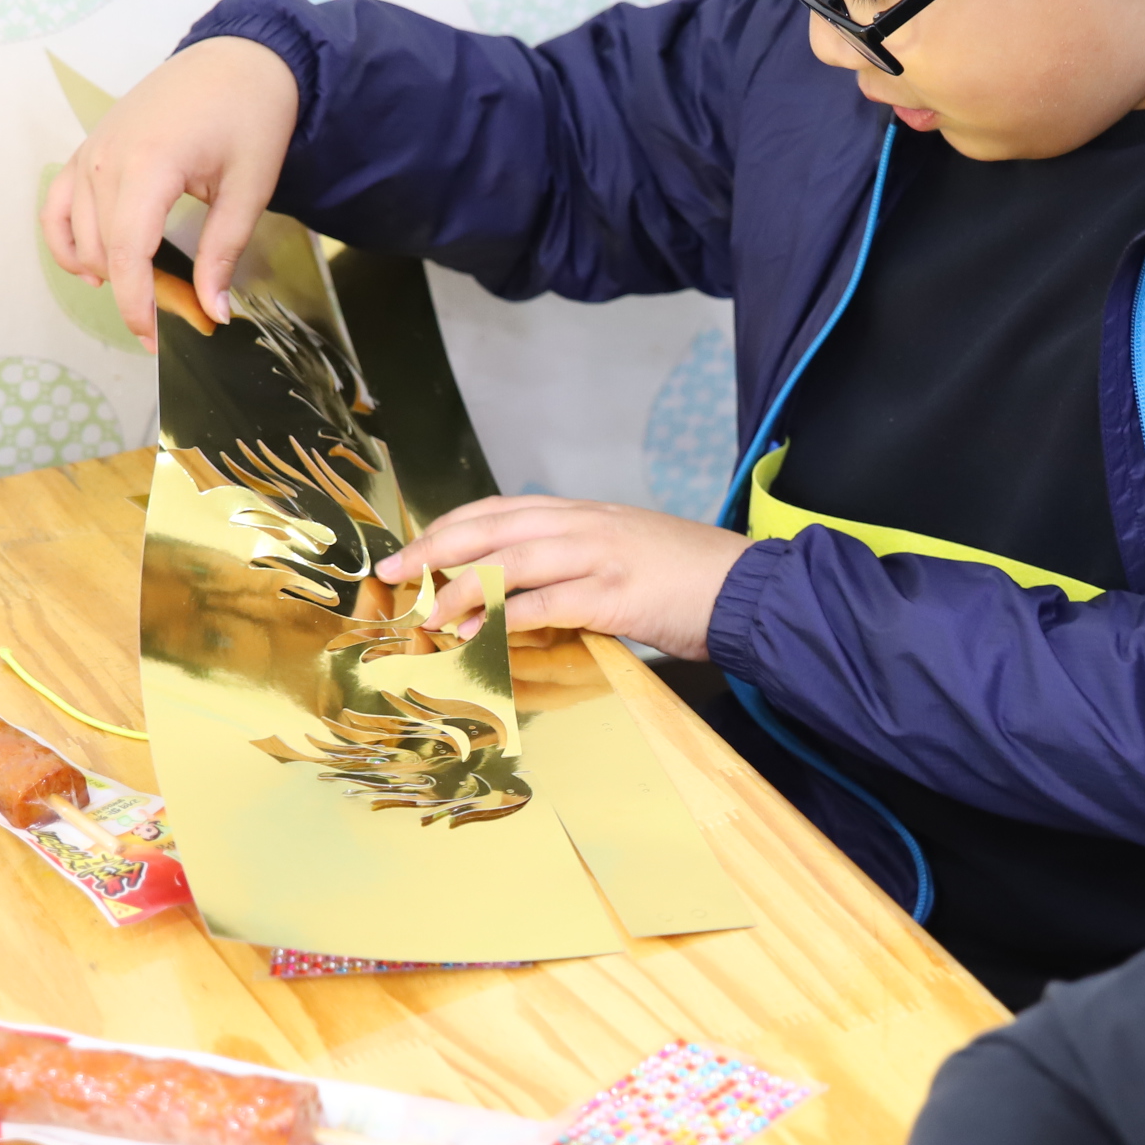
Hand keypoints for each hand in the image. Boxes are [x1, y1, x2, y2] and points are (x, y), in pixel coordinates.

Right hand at [42, 36, 301, 352]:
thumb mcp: (249, 189)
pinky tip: (90, 268)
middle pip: (100, 249)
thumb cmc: (251, 116)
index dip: (136, 305)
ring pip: (76, 233)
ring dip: (103, 271)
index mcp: (149, 165)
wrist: (239, 58)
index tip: (152, 342)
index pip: (125, 254)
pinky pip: (58, 203)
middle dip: (131, 292)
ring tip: (143, 294)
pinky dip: (65, 240)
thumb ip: (223, 252)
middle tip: (173, 315)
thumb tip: (214, 311)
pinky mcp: (89, 146)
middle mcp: (107, 157)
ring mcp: (92, 149)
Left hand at [377, 497, 754, 660]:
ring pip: (508, 562)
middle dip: (434, 550)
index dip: (451, 526)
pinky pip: (542, 603)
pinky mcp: (613, 594)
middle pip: (491, 527)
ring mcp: (599, 556)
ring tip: (425, 613)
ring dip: (458, 588)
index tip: (414, 549)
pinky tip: (473, 635)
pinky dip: (500, 620)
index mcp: (586, 513)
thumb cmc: (691, 579)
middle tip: (393, 573)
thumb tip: (528, 591)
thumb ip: (579, 564)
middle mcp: (585, 525)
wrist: (751, 589)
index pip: (501, 509)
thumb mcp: (628, 554)